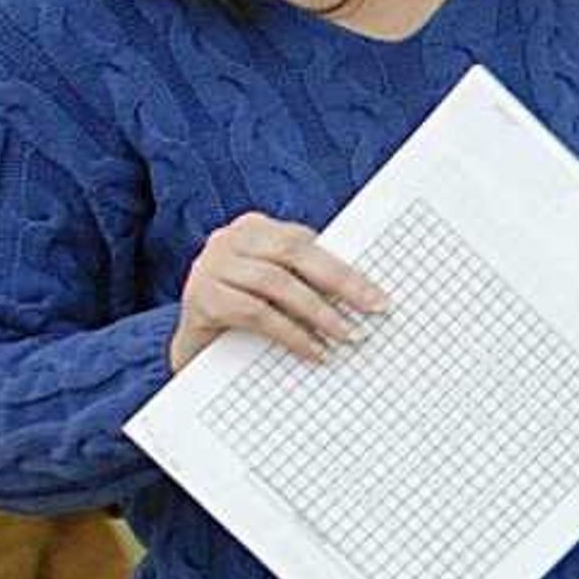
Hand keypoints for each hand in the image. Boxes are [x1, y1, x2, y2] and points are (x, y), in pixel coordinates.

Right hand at [172, 213, 388, 370]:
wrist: (199, 346)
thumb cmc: (248, 312)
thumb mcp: (279, 290)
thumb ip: (309, 281)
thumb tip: (367, 296)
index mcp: (254, 228)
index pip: (307, 242)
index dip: (346, 268)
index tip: (379, 296)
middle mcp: (229, 239)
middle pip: (293, 253)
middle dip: (340, 283)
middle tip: (372, 310)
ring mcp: (210, 265)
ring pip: (275, 282)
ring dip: (318, 312)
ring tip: (346, 336)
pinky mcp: (201, 296)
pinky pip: (254, 312)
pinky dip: (290, 332)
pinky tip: (314, 350)